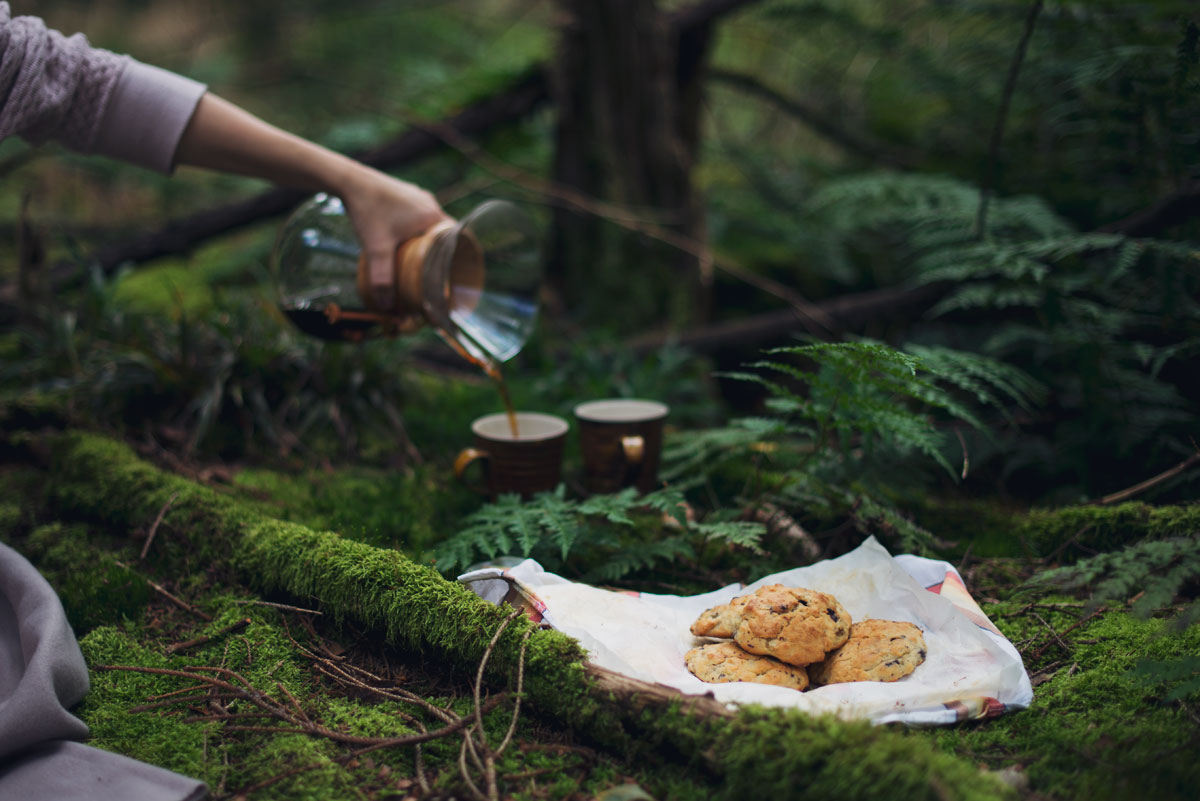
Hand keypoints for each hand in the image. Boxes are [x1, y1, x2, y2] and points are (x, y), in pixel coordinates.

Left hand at [336, 165, 447, 311]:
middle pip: (443, 234)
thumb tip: (387, 307)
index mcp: (433, 216)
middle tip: (431, 270)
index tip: (452, 273)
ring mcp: (418, 196)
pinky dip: (415, 228)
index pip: (456, 240)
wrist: (349, 180)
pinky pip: (418, 215)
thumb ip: (382, 278)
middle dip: (439, 253)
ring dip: (426, 240)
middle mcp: (430, 204)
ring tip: (417, 258)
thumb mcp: (376, 248)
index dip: (456, 257)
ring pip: (430, 224)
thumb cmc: (367, 211)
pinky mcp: (406, 193)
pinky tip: (403, 238)